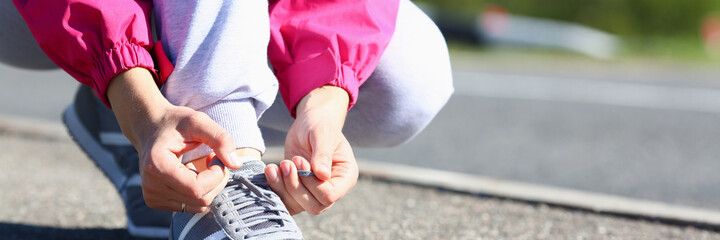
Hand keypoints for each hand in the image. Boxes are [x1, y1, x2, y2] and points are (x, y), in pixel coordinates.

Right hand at [107, 68, 242, 212]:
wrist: (150, 128)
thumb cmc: (175, 123)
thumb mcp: (199, 121)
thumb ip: (220, 139)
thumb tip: (236, 164)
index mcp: (156, 165)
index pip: (197, 188)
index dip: (216, 175)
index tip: (214, 156)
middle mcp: (150, 186)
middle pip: (201, 199)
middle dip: (216, 180)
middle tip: (213, 158)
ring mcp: (152, 196)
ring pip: (198, 205)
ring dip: (209, 186)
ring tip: (201, 165)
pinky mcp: (156, 201)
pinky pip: (191, 206)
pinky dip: (199, 192)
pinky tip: (191, 173)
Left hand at [264, 86, 358, 214]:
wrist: (309, 123)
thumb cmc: (320, 124)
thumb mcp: (323, 134)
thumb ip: (323, 154)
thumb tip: (322, 175)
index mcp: (345, 177)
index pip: (329, 195)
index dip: (311, 182)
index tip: (299, 160)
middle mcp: (332, 188)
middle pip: (314, 206)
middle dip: (295, 187)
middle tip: (286, 163)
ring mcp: (315, 192)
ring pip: (298, 206)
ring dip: (283, 187)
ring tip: (276, 166)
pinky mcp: (299, 190)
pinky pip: (286, 201)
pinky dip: (275, 188)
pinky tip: (271, 170)